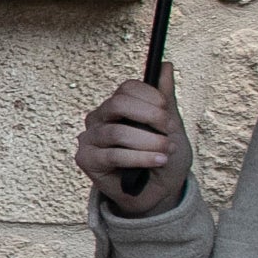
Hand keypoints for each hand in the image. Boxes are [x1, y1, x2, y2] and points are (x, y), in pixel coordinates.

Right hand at [76, 65, 193, 211]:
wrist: (158, 192)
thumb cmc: (162, 158)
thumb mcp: (171, 127)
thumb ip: (166, 98)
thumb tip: (167, 65)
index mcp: (117, 107)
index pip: (126, 88)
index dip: (150, 96)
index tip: (167, 112)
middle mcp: (99, 119)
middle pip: (118, 104)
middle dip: (149, 116)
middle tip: (168, 131)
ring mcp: (90, 139)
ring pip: (117, 132)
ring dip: (148, 142)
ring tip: (166, 152)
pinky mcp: (87, 160)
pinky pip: (112, 155)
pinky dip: (139, 158)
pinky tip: (157, 161)